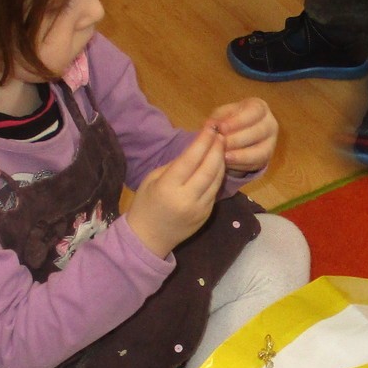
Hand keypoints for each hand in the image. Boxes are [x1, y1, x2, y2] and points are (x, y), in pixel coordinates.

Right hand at [127, 129, 226, 256]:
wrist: (148, 239)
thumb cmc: (145, 206)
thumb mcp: (152, 180)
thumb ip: (174, 165)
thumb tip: (195, 151)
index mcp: (168, 188)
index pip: (191, 159)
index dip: (202, 142)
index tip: (210, 128)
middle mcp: (186, 198)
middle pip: (209, 169)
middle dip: (217, 149)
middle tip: (220, 135)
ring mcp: (199, 209)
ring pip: (216, 180)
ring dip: (221, 161)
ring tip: (222, 147)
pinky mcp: (206, 215)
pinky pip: (215, 191)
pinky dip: (218, 176)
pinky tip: (218, 165)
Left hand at [206, 98, 277, 174]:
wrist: (239, 135)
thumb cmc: (229, 121)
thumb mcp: (222, 115)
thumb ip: (217, 119)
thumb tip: (211, 126)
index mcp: (260, 108)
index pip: (254, 112)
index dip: (238, 121)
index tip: (221, 128)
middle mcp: (270, 124)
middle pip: (258, 132)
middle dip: (238, 140)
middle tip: (221, 145)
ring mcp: (271, 142)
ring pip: (260, 151)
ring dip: (241, 155)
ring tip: (223, 156)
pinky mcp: (267, 158)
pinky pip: (256, 163)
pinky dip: (241, 165)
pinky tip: (228, 164)